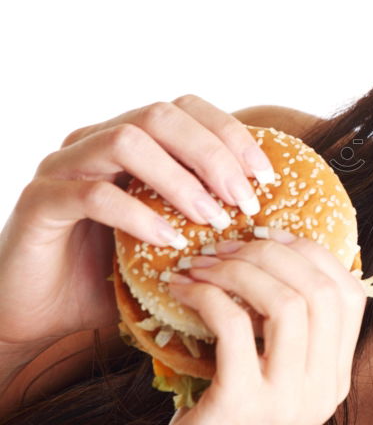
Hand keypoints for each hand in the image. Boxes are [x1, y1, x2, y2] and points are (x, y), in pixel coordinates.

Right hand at [0, 95, 273, 355]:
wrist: (41, 316)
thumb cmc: (112, 275)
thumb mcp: (172, 239)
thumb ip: (209, 216)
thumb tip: (278, 219)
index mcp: (131, 140)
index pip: (188, 109)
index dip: (231, 135)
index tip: (267, 176)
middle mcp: (95, 141)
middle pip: (161, 115)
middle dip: (213, 154)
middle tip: (245, 200)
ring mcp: (64, 167)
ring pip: (127, 142)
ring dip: (180, 179)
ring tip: (212, 218)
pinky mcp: (41, 202)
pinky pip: (94, 193)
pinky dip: (139, 214)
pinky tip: (171, 241)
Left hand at [133, 230, 366, 424]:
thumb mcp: (274, 388)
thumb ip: (287, 341)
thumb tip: (272, 267)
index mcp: (335, 379)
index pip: (349, 294)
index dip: (310, 252)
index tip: (267, 236)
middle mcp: (322, 388)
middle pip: (321, 290)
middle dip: (272, 252)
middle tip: (226, 246)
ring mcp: (286, 399)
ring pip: (286, 303)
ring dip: (239, 270)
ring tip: (202, 264)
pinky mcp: (241, 406)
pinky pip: (234, 326)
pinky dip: (209, 295)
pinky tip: (185, 291)